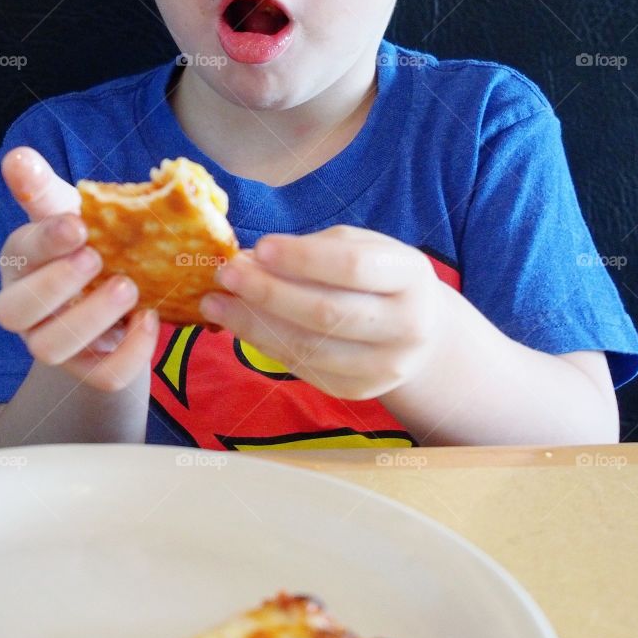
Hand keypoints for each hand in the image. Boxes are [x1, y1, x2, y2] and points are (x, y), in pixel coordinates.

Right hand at [0, 147, 159, 390]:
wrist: (118, 290)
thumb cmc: (87, 243)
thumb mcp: (68, 212)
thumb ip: (43, 188)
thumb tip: (16, 156)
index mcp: (21, 262)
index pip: (18, 254)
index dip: (45, 242)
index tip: (78, 225)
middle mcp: (26, 308)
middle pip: (15, 312)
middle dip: (56, 285)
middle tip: (97, 258)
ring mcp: (53, 343)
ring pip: (51, 348)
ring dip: (90, 319)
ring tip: (129, 288)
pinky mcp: (87, 370)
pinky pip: (102, 376)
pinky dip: (129, 353)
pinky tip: (150, 320)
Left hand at [199, 225, 449, 400]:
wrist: (420, 331)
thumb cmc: (379, 276)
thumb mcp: (360, 247)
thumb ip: (311, 249)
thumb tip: (249, 259)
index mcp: (410, 277)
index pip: (352, 267)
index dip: (302, 258)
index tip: (259, 247)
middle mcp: (406, 326)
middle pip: (326, 313)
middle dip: (267, 293)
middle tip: (225, 274)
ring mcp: (385, 366)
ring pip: (309, 348)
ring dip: (253, 324)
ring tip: (216, 302)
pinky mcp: (359, 390)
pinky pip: (303, 368)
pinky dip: (265, 345)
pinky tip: (239, 324)